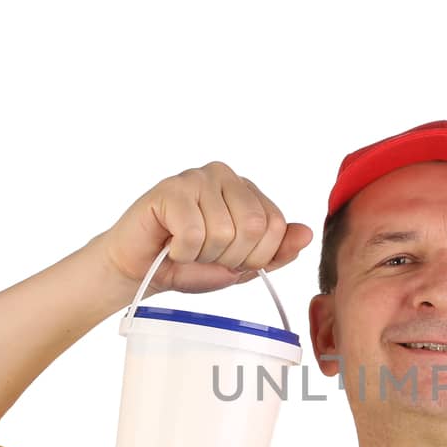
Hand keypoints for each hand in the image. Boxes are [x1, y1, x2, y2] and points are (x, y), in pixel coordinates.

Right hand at [96, 162, 314, 295]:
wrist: (139, 271)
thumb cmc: (189, 265)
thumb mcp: (241, 266)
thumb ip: (276, 252)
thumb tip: (307, 234)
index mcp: (247, 190)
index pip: (277, 226)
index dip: (256, 256)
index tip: (230, 259)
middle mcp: (225, 176)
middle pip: (254, 227)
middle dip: (231, 257)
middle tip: (205, 256)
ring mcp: (197, 178)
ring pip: (224, 232)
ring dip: (203, 256)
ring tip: (185, 249)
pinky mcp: (170, 188)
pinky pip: (194, 233)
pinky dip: (182, 253)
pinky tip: (170, 245)